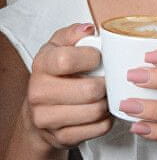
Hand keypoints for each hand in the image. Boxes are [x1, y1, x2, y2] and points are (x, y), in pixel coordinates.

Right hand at [26, 23, 112, 150]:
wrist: (40, 108)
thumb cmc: (55, 71)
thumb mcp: (60, 45)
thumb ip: (74, 33)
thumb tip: (89, 29)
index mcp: (42, 64)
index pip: (66, 60)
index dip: (90, 58)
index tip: (98, 56)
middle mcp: (39, 92)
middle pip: (88, 91)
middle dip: (105, 83)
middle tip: (107, 78)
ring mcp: (47, 118)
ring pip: (95, 111)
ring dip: (107, 101)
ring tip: (105, 93)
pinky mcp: (61, 137)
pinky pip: (97, 128)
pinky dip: (106, 119)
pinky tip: (101, 109)